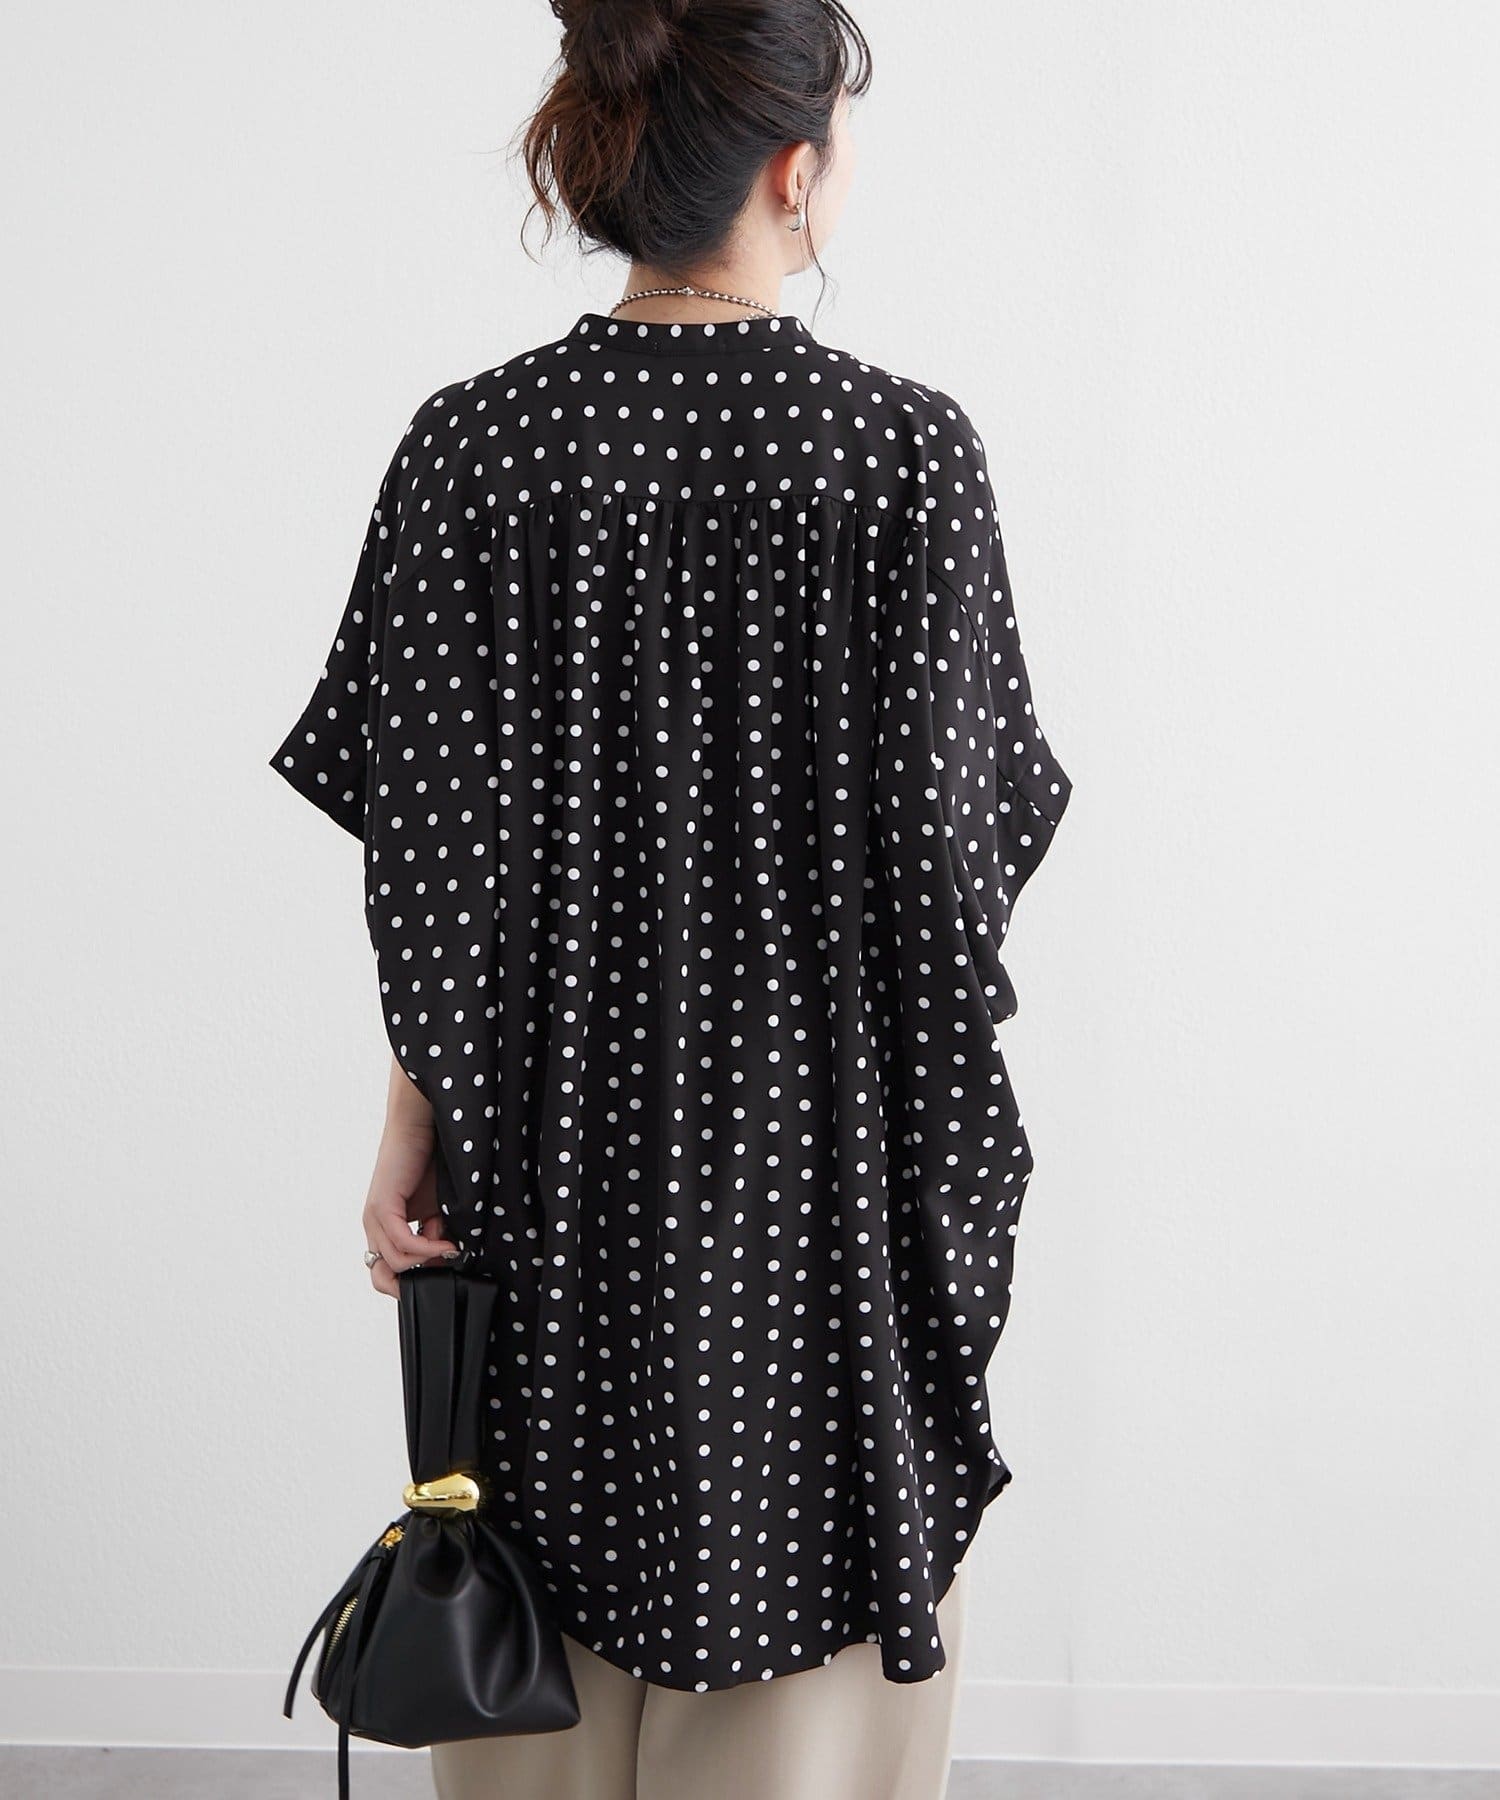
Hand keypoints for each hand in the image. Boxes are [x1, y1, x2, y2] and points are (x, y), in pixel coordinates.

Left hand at [362, 1120, 460, 1297]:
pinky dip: (427, 1249)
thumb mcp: (437, 1210)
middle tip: (442, 1273)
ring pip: (396, 1263)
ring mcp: (375, 1217)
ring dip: (429, 1260)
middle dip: (413, 1284)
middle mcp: (375, 1226)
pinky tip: (447, 1244)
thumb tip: (445, 1260)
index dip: (413, 1283)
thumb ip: (436, 1235)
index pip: (387, 1272)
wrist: (421, 1126)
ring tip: (452, 1246)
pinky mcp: (382, 1206)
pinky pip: (402, 1243)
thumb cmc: (430, 1162)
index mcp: (385, 1227)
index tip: (443, 1274)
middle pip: (382, 1277)